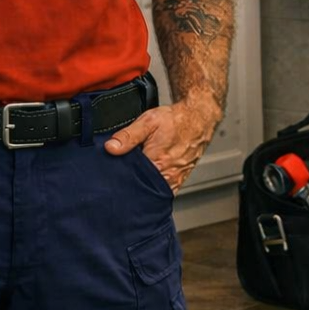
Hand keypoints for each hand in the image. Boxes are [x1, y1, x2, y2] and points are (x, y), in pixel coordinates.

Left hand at [104, 100, 221, 190]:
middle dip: (132, 185)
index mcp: (157, 164)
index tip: (114, 176)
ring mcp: (176, 179)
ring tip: (140, 175)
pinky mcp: (181, 179)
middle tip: (127, 174)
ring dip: (146, 186)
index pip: (132, 182)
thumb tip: (111, 148)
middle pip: (143, 189)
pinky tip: (153, 177)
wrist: (198, 118)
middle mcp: (168, 175)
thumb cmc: (175, 119)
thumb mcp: (148, 122)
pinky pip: (166, 190)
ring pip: (155, 192)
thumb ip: (128, 136)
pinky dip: (157, 186)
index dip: (121, 179)